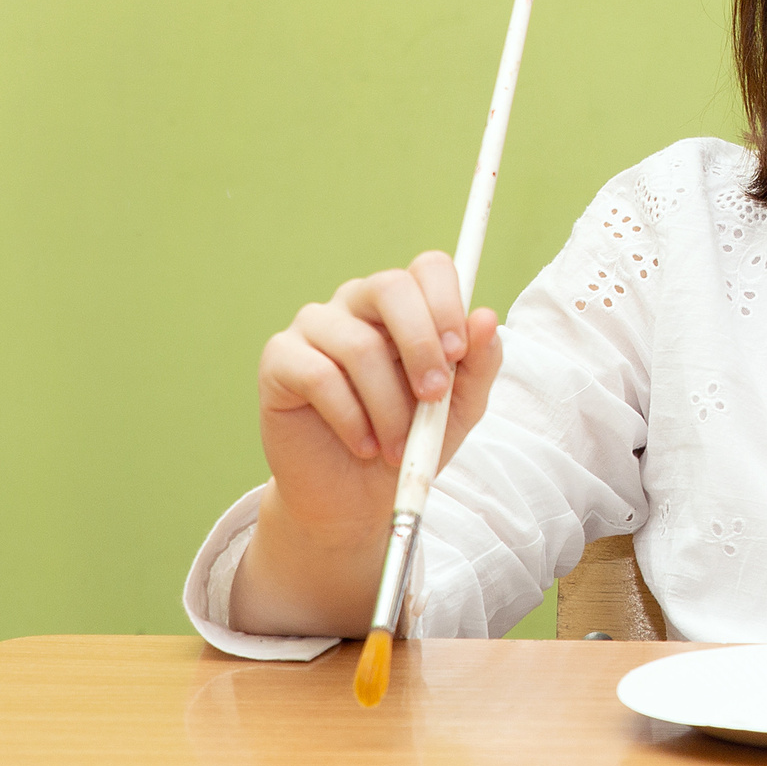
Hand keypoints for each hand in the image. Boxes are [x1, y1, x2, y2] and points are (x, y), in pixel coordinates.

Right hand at [230, 253, 502, 634]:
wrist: (354, 497)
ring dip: (389, 406)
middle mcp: (357, 303)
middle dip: (421, 345)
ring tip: (399, 447)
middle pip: (389, 287)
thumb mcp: (459, 407)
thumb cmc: (409, 440)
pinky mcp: (279, 359)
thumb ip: (478, 364)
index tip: (459, 355)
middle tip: (433, 397)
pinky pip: (319, 375)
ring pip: (359, 345)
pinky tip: (364, 445)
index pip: (428, 268)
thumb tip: (486, 319)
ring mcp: (314, 326)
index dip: (447, 304)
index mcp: (405, 305)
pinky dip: (351, 419)